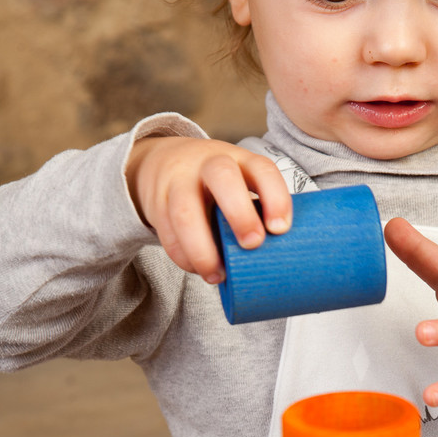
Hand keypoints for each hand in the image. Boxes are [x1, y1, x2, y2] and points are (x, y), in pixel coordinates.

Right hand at [126, 136, 291, 281]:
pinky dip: (183, 256)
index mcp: (240, 160)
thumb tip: (279, 259)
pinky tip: (197, 269)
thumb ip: (256, 209)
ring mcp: (179, 181)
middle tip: (253, 245)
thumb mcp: (239, 183)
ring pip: (185, 212)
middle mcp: (209, 165)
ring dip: (203, 249)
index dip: (276, 198)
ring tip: (218, 275)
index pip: (262, 170)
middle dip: (240, 214)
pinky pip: (167, 232)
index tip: (281, 229)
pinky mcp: (157, 203)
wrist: (163, 163)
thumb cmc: (216, 185)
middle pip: (223, 178)